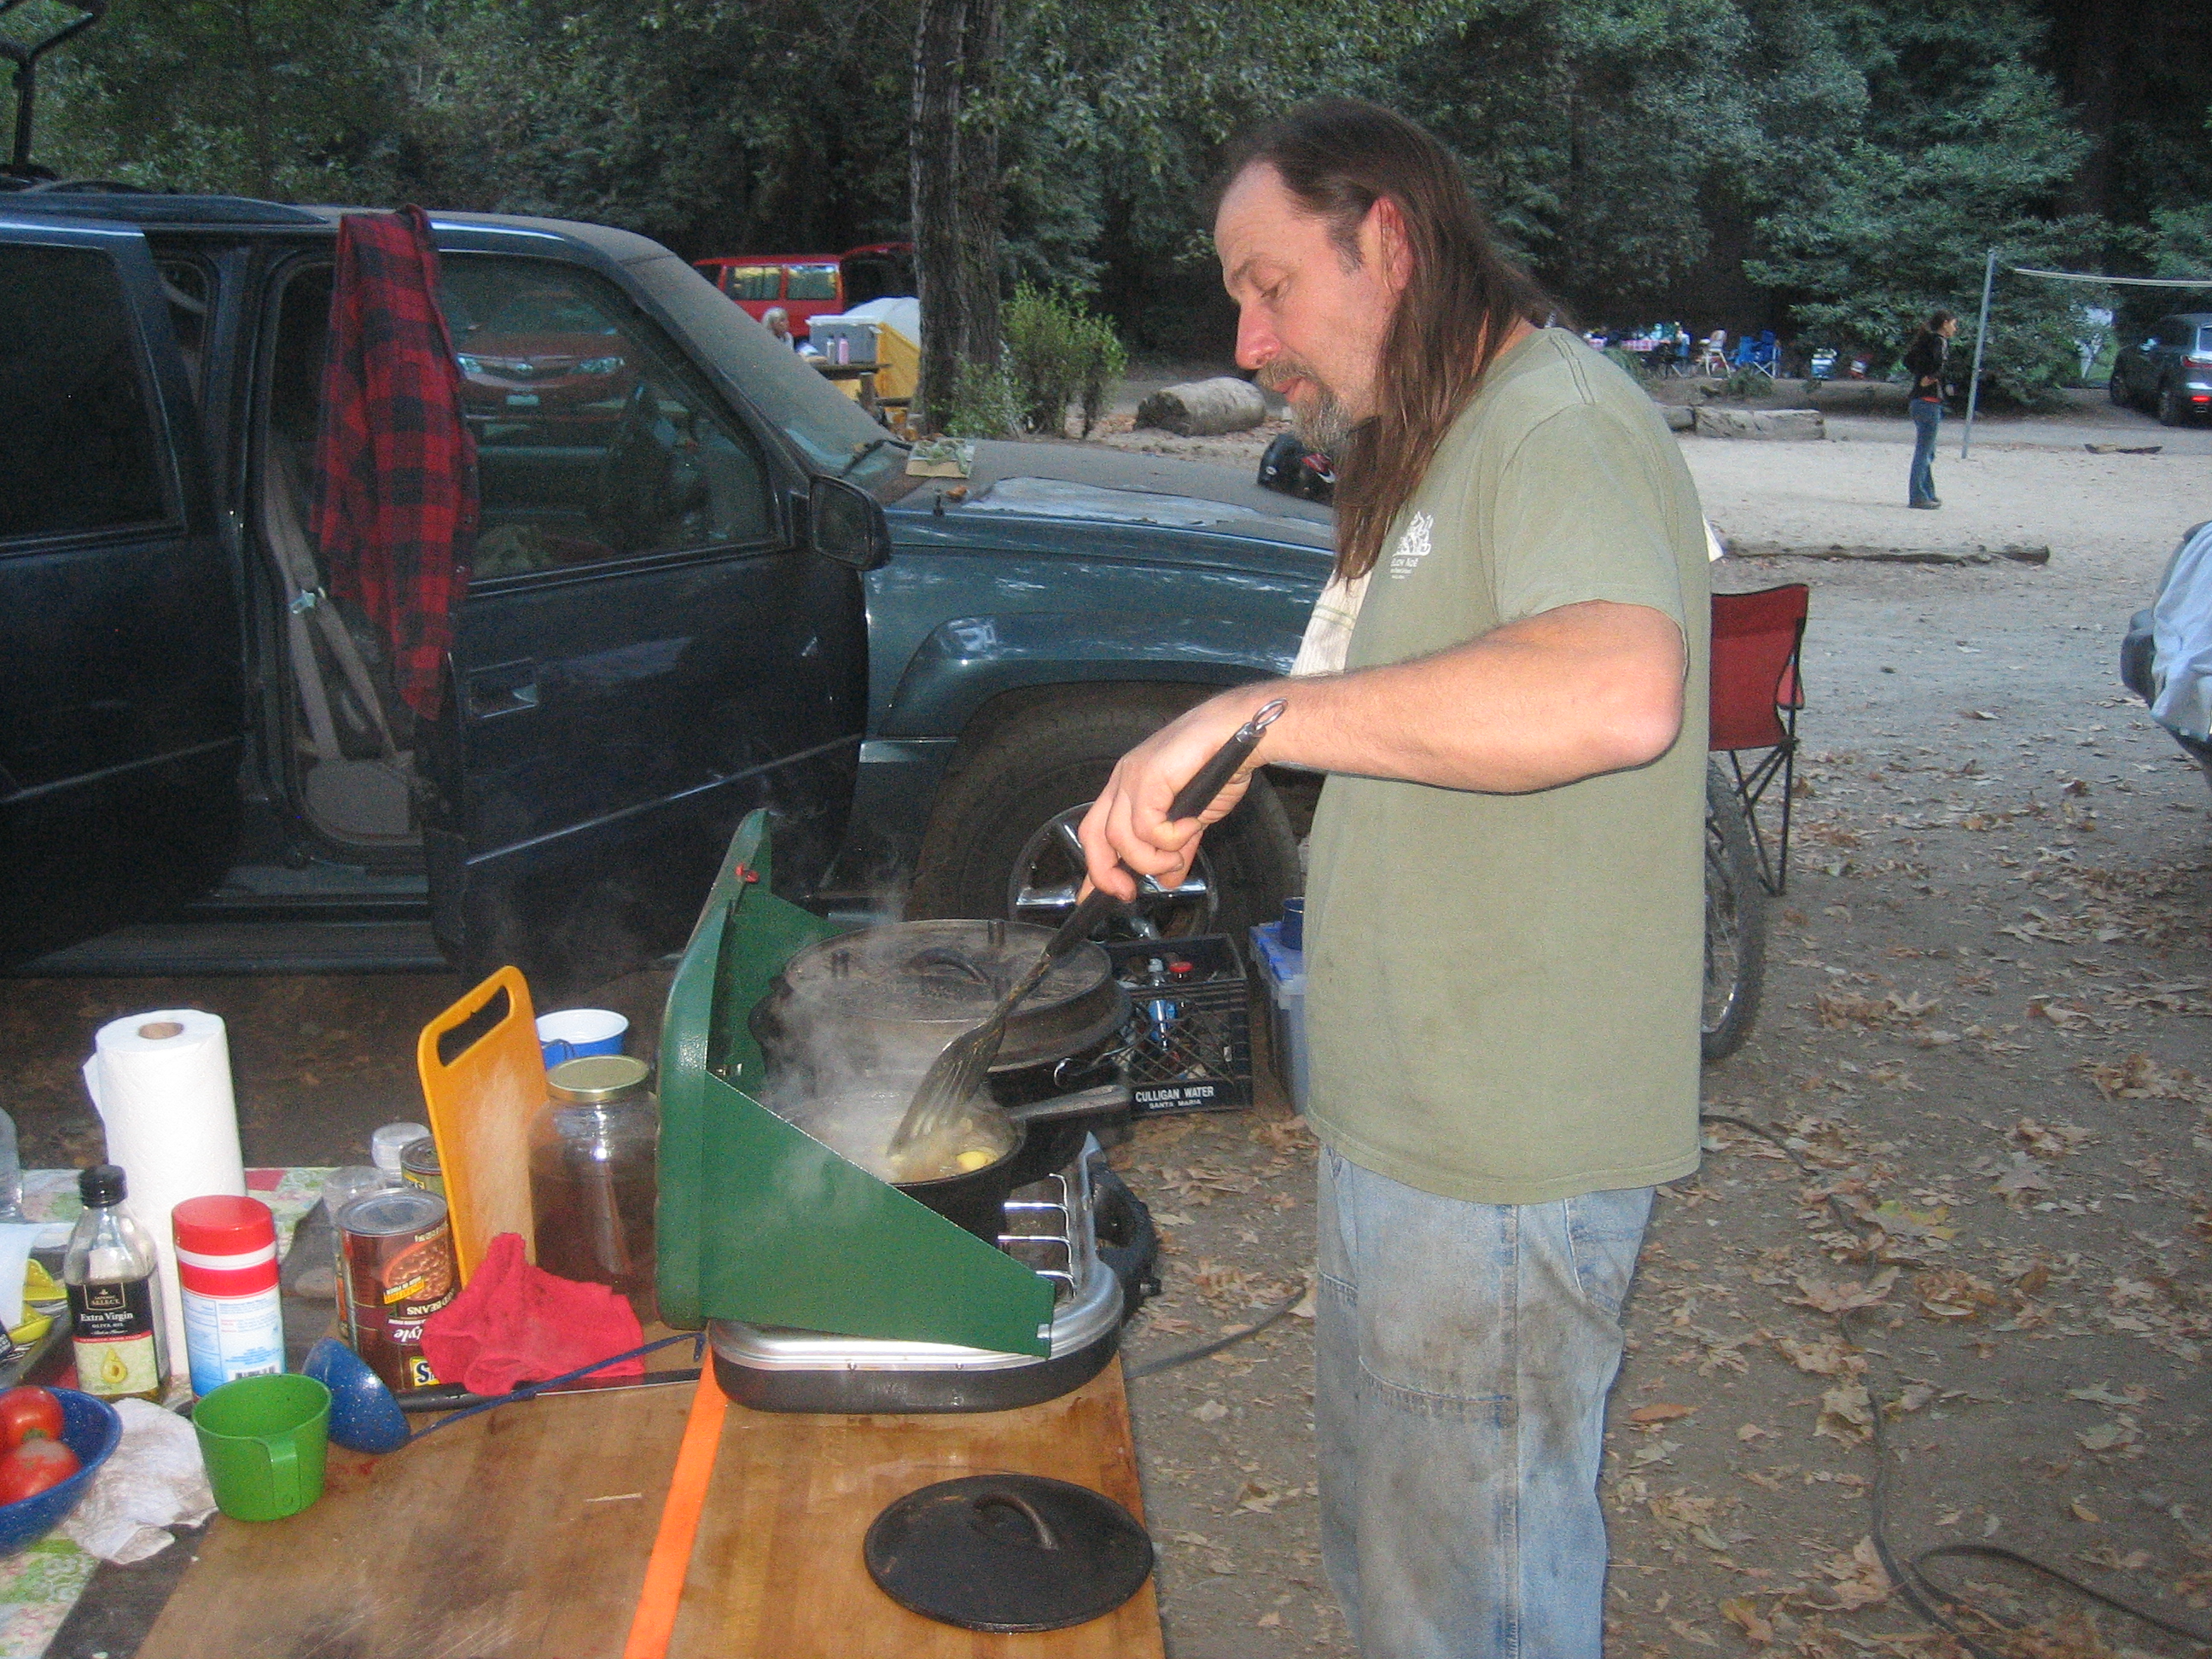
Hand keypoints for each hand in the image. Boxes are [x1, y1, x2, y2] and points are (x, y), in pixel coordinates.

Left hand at [1077, 691, 1273, 900]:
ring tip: (1177, 855)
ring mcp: (1133, 776)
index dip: (1095, 868)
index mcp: (1129, 788)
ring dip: (1152, 859)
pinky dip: (1170, 837)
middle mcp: (1124, 781)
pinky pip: (1147, 825)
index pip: (1096, 832)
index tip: (1102, 895)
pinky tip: (1190, 827)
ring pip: (1122, 838)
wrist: (1242, 730)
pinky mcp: (1150, 775)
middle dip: (1107, 873)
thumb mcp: (1193, 817)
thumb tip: (1170, 879)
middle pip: (1094, 836)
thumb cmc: (1219, 762)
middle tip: (1129, 891)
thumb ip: (1177, 848)